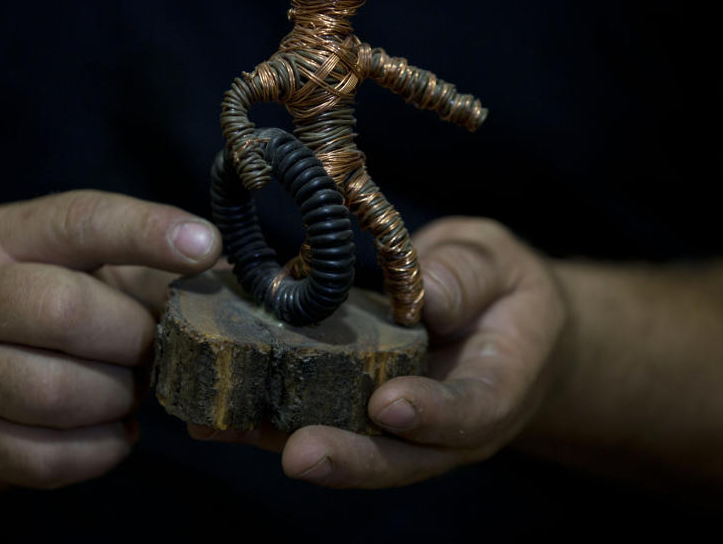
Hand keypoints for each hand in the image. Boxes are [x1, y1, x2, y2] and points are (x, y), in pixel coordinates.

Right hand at [0, 190, 219, 490]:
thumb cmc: (27, 295)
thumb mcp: (71, 260)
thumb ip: (145, 265)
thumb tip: (232, 280)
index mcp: (2, 237)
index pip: (80, 221)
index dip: (147, 233)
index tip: (205, 247)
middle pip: (66, 313)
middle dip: (133, 336)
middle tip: (153, 345)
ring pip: (57, 395)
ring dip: (118, 397)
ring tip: (129, 388)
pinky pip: (49, 459)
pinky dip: (101, 449)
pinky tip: (113, 429)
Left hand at [192, 217, 565, 487]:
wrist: (500, 326)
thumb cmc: (503, 289)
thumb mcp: (497, 265)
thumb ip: (466, 278)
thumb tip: (427, 293)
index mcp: (495, 388)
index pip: (471, 412)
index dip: (432, 414)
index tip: (389, 404)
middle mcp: (444, 427)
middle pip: (400, 458)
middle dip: (348, 457)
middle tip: (299, 453)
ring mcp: (399, 430)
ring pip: (350, 452)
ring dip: (288, 444)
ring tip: (234, 432)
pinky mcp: (359, 417)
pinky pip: (318, 424)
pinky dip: (269, 423)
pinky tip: (219, 415)